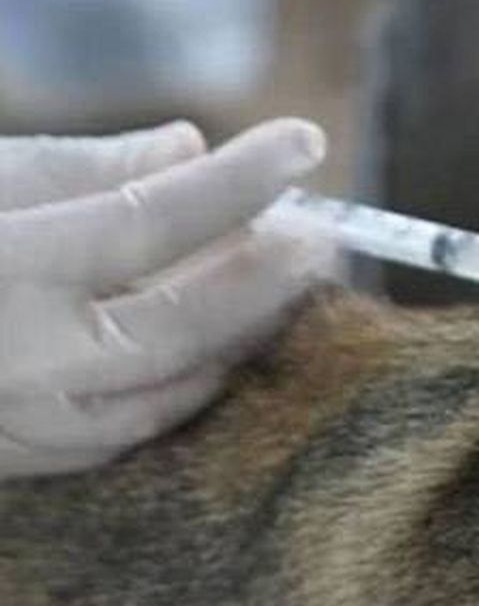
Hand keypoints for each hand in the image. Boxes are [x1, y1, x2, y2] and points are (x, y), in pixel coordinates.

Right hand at [0, 119, 333, 477]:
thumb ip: (82, 169)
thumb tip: (187, 147)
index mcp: (5, 272)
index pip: (156, 218)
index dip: (240, 178)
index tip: (303, 142)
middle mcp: (22, 362)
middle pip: (189, 323)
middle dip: (268, 276)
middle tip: (321, 232)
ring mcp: (23, 426)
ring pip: (174, 389)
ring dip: (240, 335)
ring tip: (282, 283)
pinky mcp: (20, 463)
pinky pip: (132, 429)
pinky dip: (184, 383)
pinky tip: (214, 345)